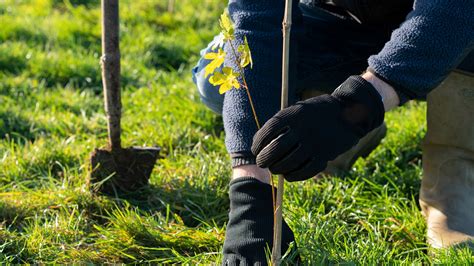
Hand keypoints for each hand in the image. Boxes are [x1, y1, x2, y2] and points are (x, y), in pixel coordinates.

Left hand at [251, 76, 384, 181]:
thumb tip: (260, 145)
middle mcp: (303, 128)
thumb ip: (280, 124)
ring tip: (275, 168)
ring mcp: (314, 143)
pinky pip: (304, 171)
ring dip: (277, 169)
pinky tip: (289, 175)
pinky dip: (294, 176)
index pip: (267, 132)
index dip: (257, 143)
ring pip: (288, 163)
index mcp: (293, 114)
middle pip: (275, 149)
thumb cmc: (315, 113)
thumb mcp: (297, 110)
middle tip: (262, 162)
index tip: (255, 149)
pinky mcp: (325, 155)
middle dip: (264, 159)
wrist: (348, 113)